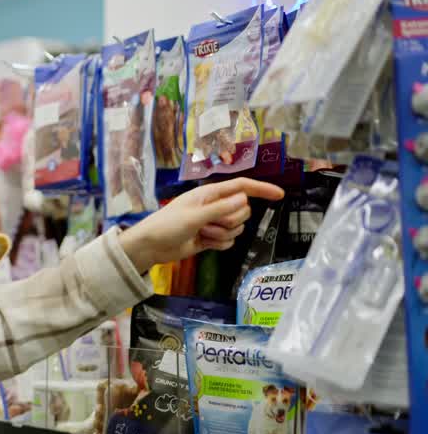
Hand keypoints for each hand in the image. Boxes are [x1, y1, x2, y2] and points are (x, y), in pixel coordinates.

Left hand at [120, 178, 284, 272]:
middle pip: (243, 211)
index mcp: (210, 194)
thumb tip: (244, 199)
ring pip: (237, 228)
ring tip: (201, 234)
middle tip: (208, 225)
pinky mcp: (211, 238)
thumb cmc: (168, 225)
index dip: (262, 189)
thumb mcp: (195, 216)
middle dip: (230, 221)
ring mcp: (214, 222)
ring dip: (222, 235)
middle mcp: (215, 206)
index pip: (242, 187)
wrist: (152, 246)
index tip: (280, 195)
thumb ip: (221, 209)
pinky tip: (202, 244)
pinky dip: (218, 245)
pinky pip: (229, 242)